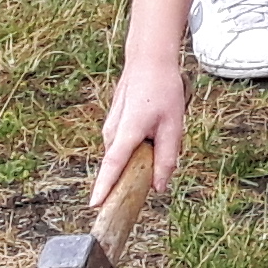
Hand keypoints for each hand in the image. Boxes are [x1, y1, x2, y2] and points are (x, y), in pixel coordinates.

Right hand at [96, 53, 188, 208]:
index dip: (104, 187)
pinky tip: (153, 127)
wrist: (148, 61)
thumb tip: (158, 187)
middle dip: (133, 175)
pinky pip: (123, 147)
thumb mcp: (173, 125)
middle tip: (154, 164)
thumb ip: (166, 158)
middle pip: (119, 167)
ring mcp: (109, 129)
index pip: (112, 166)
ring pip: (123, 157)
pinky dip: (136, 148)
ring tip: (160, 130)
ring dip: (139, 157)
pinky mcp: (112, 126)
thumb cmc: (163, 90)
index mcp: (127, 132)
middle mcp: (111, 132)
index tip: (94, 206)